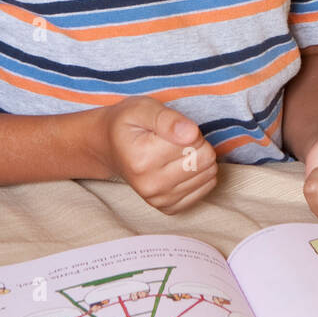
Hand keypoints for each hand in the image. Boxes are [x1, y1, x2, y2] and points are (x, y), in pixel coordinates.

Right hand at [99, 97, 217, 213]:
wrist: (108, 147)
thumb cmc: (127, 123)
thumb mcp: (142, 108)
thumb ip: (167, 118)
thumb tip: (191, 133)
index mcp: (142, 158)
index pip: (196, 141)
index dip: (189, 129)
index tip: (172, 128)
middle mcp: (150, 185)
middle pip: (205, 160)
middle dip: (197, 144)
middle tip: (175, 140)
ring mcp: (159, 199)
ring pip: (209, 175)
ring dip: (198, 159)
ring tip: (175, 153)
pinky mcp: (168, 207)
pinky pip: (206, 188)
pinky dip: (198, 175)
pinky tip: (179, 166)